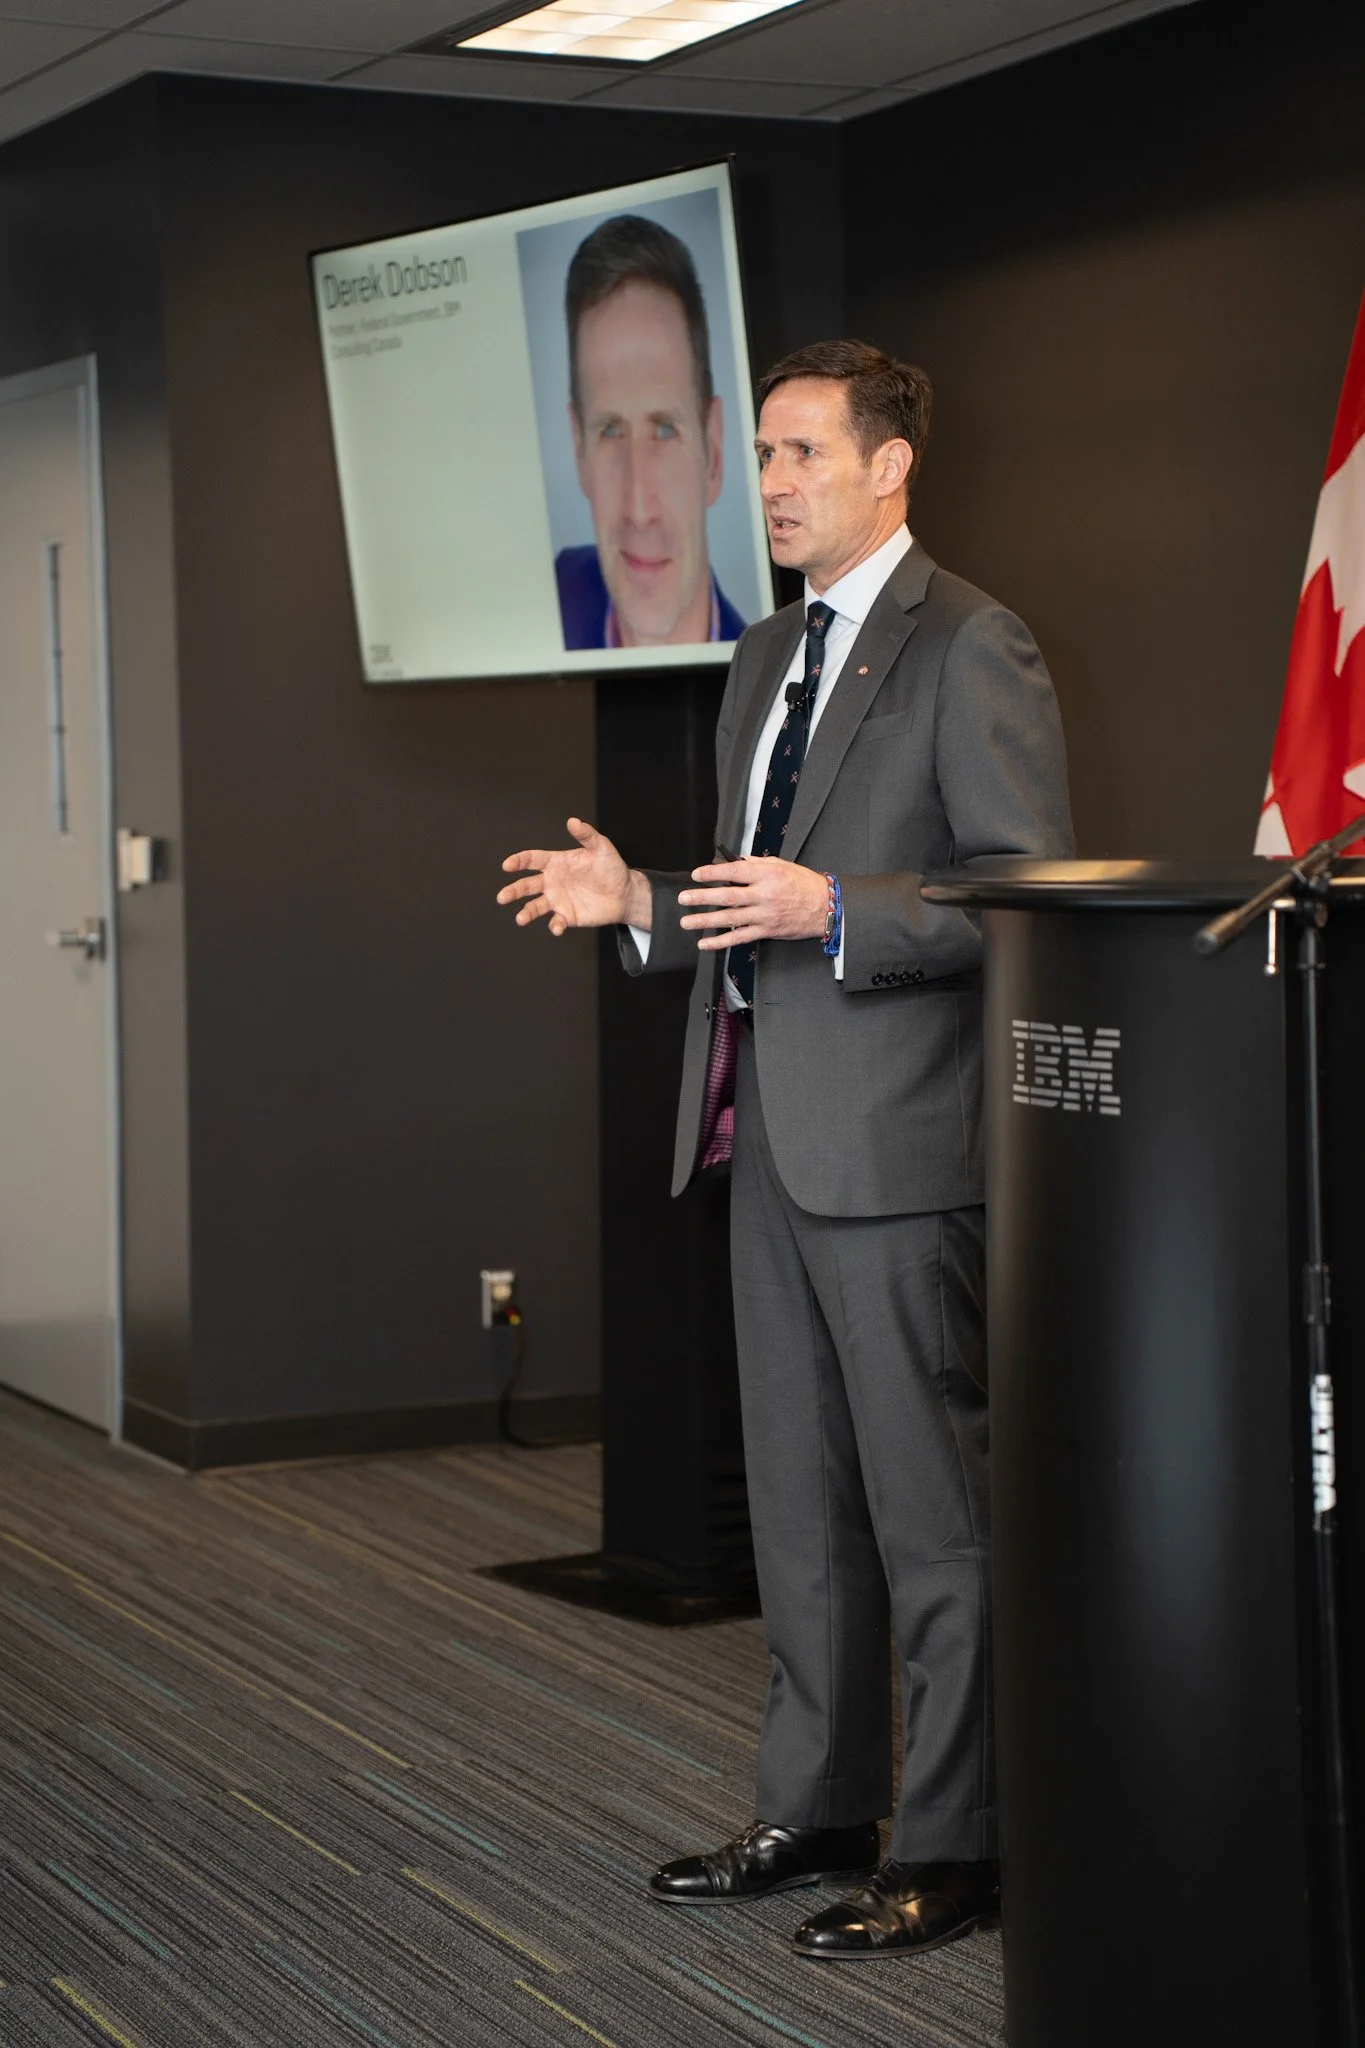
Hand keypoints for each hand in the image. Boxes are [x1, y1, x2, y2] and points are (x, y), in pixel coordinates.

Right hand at [497, 817, 649, 935]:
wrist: (625, 893)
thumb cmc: (611, 867)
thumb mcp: (601, 847)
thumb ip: (586, 835)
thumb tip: (573, 821)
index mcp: (556, 862)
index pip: (532, 859)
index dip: (518, 861)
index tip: (507, 865)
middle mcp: (552, 881)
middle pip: (527, 885)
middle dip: (513, 891)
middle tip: (502, 897)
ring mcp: (558, 899)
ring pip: (535, 906)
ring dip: (526, 912)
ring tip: (520, 918)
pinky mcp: (567, 916)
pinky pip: (556, 921)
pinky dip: (554, 925)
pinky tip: (556, 927)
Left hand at [678, 856, 827, 950]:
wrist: (824, 907)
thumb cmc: (803, 884)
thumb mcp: (781, 865)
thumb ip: (755, 864)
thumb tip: (733, 864)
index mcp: (767, 874)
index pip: (734, 872)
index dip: (713, 873)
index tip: (697, 875)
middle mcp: (764, 895)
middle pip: (728, 896)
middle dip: (703, 897)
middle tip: (684, 898)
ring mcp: (764, 915)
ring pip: (730, 919)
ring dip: (706, 921)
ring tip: (687, 921)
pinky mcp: (766, 931)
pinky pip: (740, 937)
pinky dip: (721, 942)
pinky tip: (705, 943)